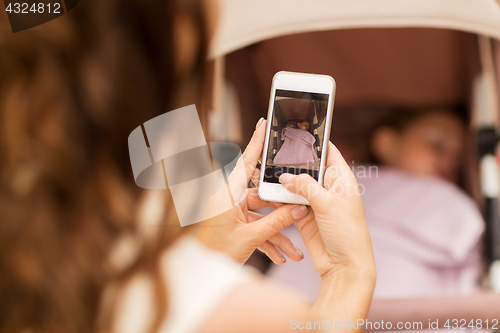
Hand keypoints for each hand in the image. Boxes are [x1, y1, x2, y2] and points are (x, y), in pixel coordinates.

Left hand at [196, 119, 312, 264]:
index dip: (256, 142)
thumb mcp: (250, 237)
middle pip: (263, 195)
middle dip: (282, 210)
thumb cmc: (215, 252)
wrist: (201, 271)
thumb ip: (276, 222)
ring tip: (293, 252)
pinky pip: (256, 227)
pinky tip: (281, 256)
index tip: (264, 123)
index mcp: (228, 194)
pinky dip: (268, 241)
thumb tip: (297, 209)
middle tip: (299, 208)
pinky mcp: (235, 224)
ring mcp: (233, 212)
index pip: (246, 162)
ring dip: (278, 234)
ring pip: (263, 216)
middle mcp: (230, 199)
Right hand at [279, 142, 374, 277]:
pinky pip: (288, 202)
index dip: (315, 140)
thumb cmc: (347, 232)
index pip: (329, 152)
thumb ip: (305, 186)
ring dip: (281, 181)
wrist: (344, 266)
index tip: (299, 130)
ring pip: (295, 185)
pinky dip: (278, 198)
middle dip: (291, 162)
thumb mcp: (327, 203)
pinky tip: (266, 191)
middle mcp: (328, 189)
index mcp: (341, 179)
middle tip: (272, 152)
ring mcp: (315, 203)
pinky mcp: (304, 216)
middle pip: (307, 168)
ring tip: (264, 171)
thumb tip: (284, 177)